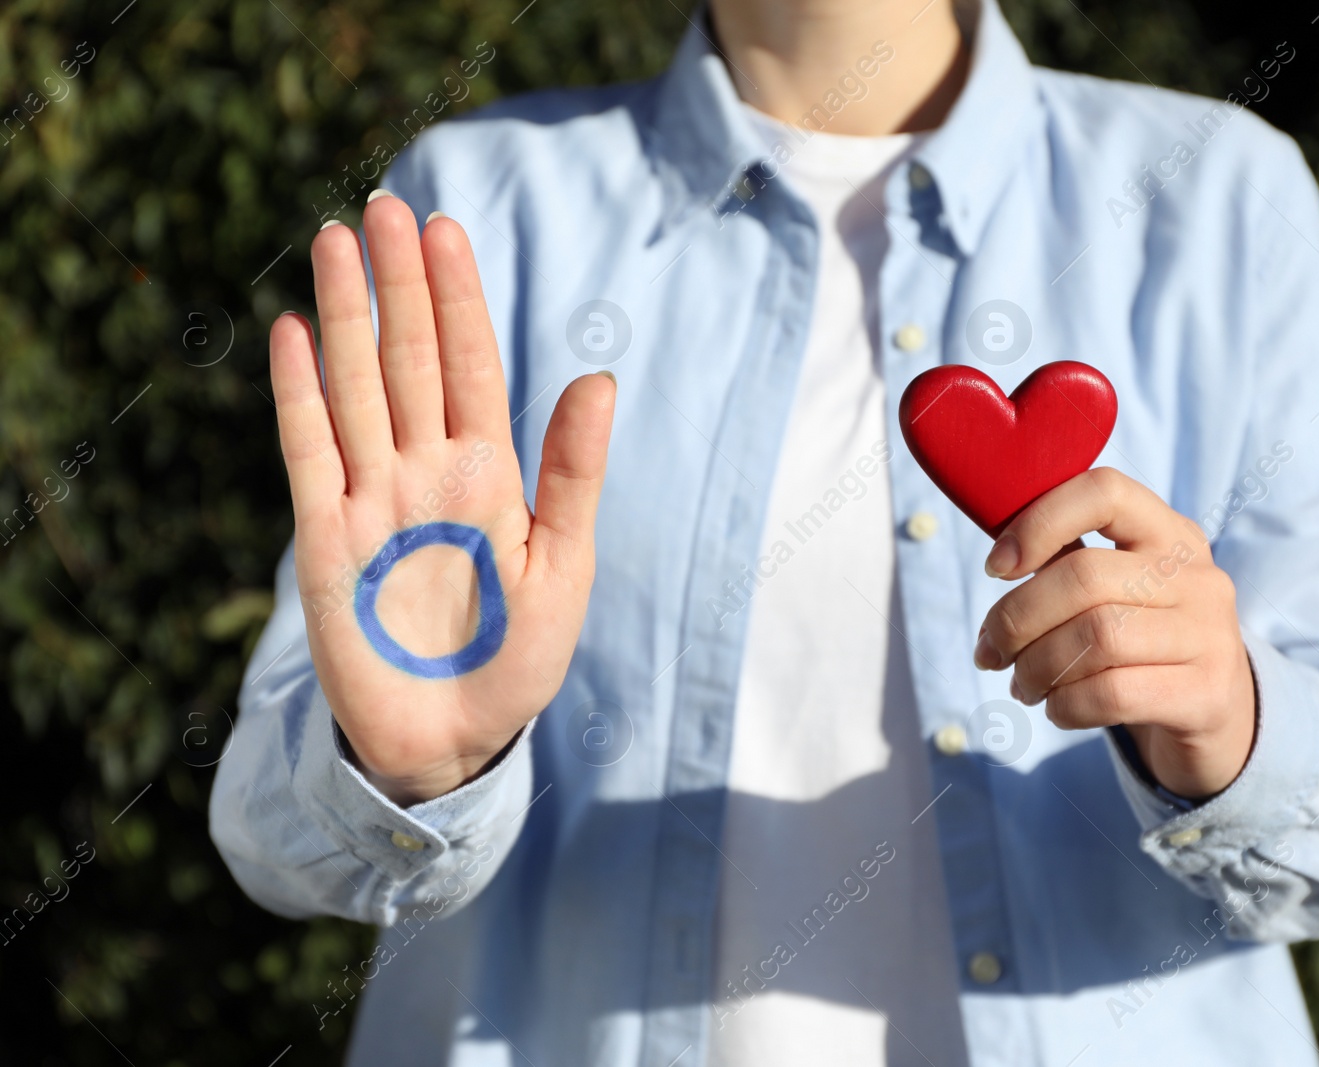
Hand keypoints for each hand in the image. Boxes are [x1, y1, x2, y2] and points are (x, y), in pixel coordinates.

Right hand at [269, 192, 614, 804]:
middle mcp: (426, 470)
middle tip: (388, 207)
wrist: (456, 739)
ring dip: (346, 317)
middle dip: (401, 285)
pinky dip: (300, 395)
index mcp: (489, 472)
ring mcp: (373, 497)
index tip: (446, 230)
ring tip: (335, 240)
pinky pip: (309, 453)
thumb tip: (599, 377)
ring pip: (357, 388)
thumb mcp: (565, 564)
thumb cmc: (518, 656)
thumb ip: (574, 472)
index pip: (473, 365)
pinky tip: (292, 334)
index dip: (460, 299)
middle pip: (411, 358)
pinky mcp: (325, 538)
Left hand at [971, 468, 1255, 799]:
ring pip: (1097, 638)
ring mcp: (1209, 634)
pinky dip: (1066, 704)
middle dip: (1016, 619)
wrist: (1220, 715)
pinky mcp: (1207, 694)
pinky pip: (1113, 693)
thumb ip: (1068, 564)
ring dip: (1036, 667)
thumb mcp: (1120, 590)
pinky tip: (1057, 708)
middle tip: (990, 652)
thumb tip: (998, 566)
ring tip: (1022, 685)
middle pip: (1085, 577)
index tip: (997, 568)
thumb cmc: (1145, 644)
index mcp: (1170, 533)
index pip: (1104, 492)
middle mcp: (1198, 576)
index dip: (1038, 523)